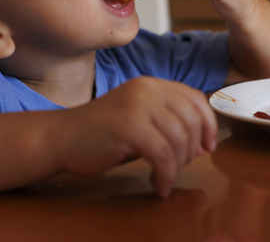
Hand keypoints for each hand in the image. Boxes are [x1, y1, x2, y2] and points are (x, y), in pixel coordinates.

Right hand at [58, 76, 217, 196]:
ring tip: (164, 178)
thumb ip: (170, 126)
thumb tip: (203, 145)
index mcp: (152, 84)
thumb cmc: (102, 135)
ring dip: (178, 166)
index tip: (208, 147)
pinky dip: (166, 174)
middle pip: (191, 119)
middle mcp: (147, 89)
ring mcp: (137, 106)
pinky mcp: (128, 127)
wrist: (61, 137)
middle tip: (179, 167)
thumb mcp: (141, 123)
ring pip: (179, 139)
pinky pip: (163, 155)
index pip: (195, 98)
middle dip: (192, 149)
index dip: (208, 124)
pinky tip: (158, 184)